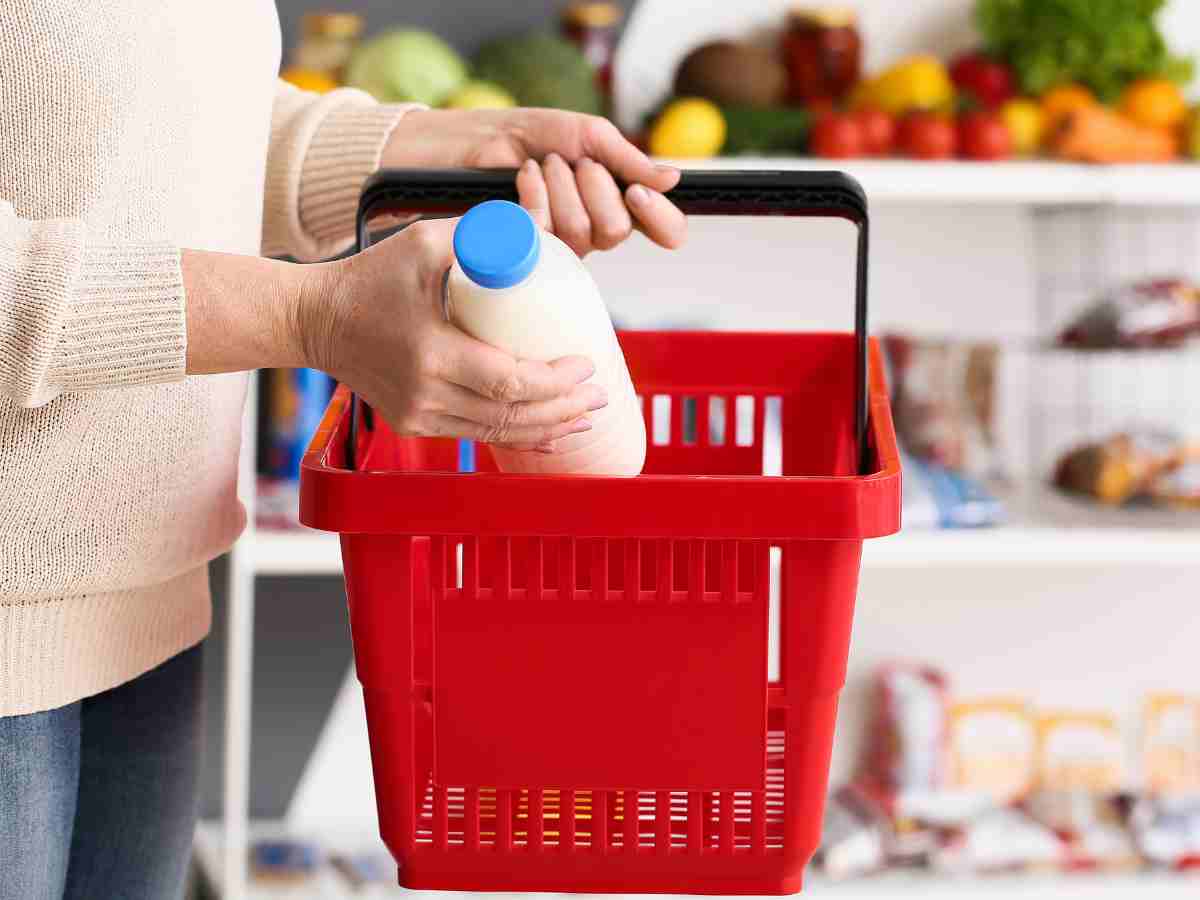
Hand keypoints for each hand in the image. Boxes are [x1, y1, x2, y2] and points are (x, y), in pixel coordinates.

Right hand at [299, 218, 605, 447]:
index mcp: (430, 354)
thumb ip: (479, 236)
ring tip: (586, 414)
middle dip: (564, 408)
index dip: (555, 381)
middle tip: (601, 392)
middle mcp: (424, 395)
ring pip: (497, 432)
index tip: (586, 364)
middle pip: (511, 415)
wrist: (315, 320)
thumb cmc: (370, 277)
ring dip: (548, 427)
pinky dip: (517, 435)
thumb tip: (535, 234)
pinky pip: (476, 435)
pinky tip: (549, 434)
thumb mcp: (423, 242)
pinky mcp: (414, 423)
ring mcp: (417, 415)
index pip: (509, 381)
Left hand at [382, 108, 686, 255]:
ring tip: (542, 165)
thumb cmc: (532, 135)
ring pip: (583, 234)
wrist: (476, 140)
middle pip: (618, 230)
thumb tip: (672, 179)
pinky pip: (547, 234)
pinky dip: (536, 194)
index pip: (664, 230)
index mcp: (620, 202)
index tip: (638, 193)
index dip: (661, 219)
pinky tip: (524, 177)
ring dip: (561, 187)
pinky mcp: (529, 252)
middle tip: (571, 162)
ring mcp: (563, 246)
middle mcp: (597, 229)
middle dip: (593, 186)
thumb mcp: (586, 135)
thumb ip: (626, 159)